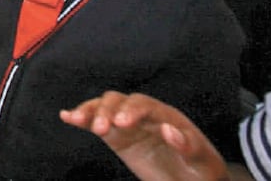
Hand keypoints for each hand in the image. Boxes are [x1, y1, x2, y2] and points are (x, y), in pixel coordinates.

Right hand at [60, 91, 229, 180]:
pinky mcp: (117, 137)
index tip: (121, 124)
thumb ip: (188, 145)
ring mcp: (128, 125)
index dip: (131, 110)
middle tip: (101, 129)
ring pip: (104, 107)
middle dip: (107, 110)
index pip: (143, 104)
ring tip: (76, 119)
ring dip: (90, 111)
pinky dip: (82, 117)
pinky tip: (67, 117)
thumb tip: (168, 128)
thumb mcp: (203, 160)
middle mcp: (143, 115)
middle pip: (119, 101)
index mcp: (166, 115)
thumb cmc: (202, 170)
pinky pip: (97, 123)